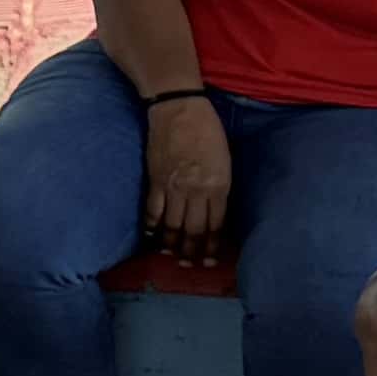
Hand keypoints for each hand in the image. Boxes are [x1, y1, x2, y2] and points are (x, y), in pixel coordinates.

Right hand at [138, 95, 233, 262]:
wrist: (179, 109)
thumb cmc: (208, 131)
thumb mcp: (225, 160)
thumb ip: (219, 187)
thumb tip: (213, 210)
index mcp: (218, 185)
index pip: (215, 224)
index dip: (212, 245)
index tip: (210, 260)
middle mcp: (196, 190)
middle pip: (194, 230)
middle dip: (193, 252)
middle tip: (191, 266)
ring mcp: (173, 187)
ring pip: (173, 225)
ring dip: (172, 245)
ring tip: (173, 257)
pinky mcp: (155, 181)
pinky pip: (152, 211)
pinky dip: (151, 227)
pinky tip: (151, 238)